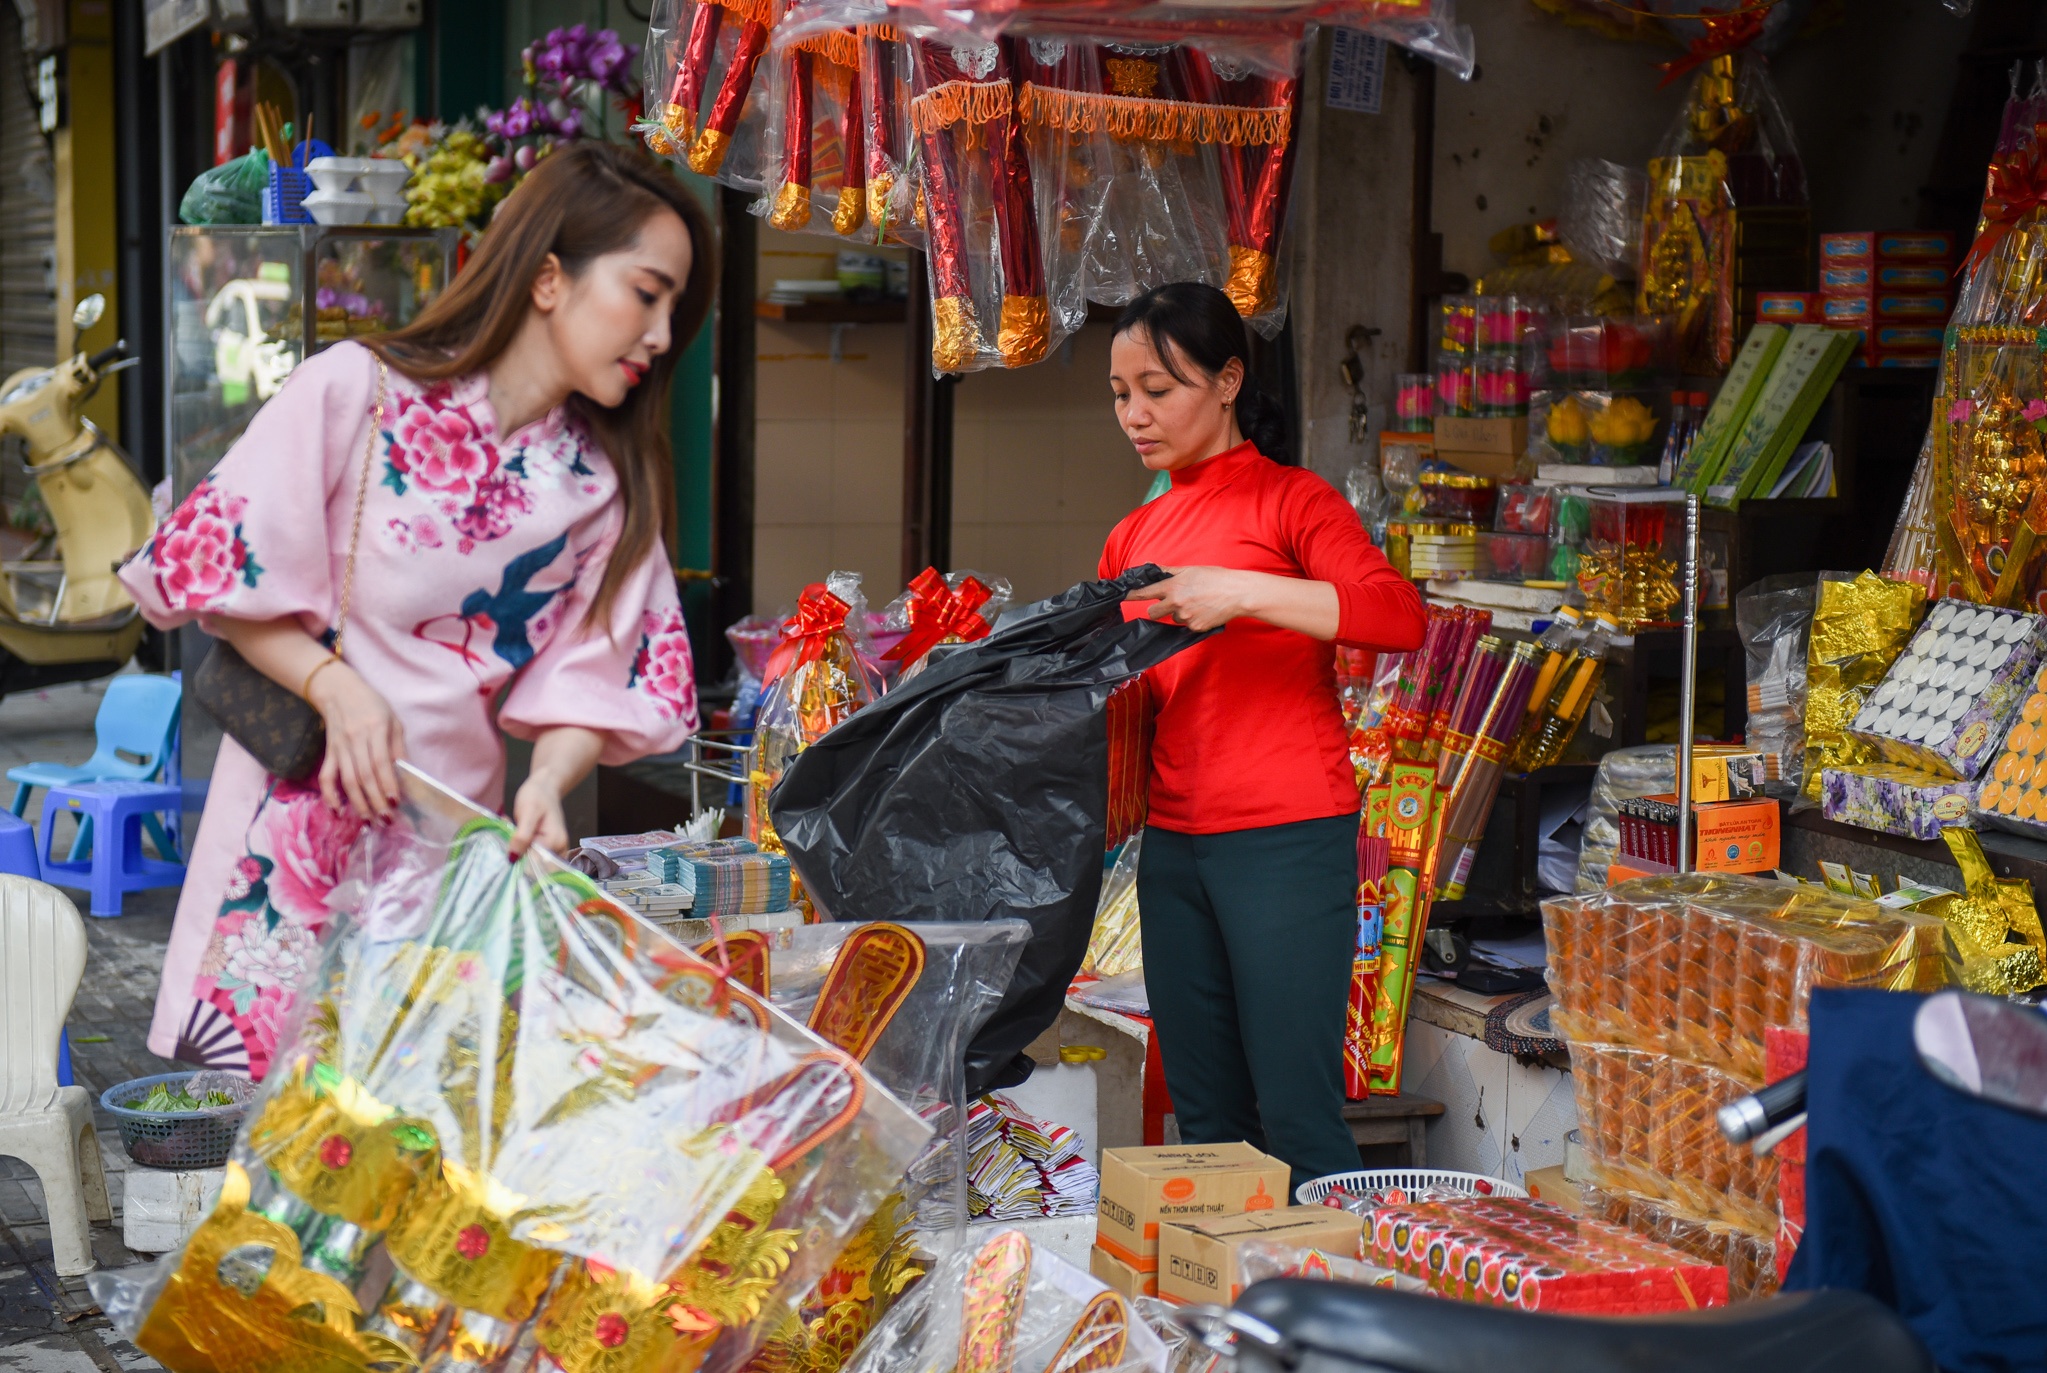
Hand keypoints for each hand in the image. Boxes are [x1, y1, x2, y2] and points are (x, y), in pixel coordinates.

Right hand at [308, 663, 405, 819]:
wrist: (338, 691)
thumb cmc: (372, 705)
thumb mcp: (393, 720)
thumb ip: (399, 747)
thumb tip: (407, 774)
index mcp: (375, 728)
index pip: (380, 762)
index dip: (387, 784)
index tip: (395, 803)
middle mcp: (355, 739)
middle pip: (364, 776)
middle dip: (375, 801)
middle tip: (386, 820)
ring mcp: (339, 748)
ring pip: (347, 780)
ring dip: (358, 804)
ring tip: (369, 822)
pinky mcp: (329, 753)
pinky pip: (326, 776)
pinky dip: (329, 795)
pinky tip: (338, 811)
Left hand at [509, 771, 569, 860]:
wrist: (545, 787)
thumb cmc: (538, 796)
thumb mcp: (528, 813)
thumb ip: (522, 836)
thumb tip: (513, 858)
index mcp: (555, 843)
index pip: (533, 862)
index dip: (516, 855)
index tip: (507, 839)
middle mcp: (558, 850)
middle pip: (532, 864)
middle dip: (516, 850)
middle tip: (509, 830)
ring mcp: (553, 850)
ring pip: (529, 860)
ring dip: (516, 848)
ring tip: (512, 828)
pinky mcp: (546, 848)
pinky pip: (530, 854)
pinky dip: (519, 846)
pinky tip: (515, 832)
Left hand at [1124, 566, 1261, 631]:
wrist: (1237, 593)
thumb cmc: (1216, 578)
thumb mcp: (1190, 569)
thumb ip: (1168, 571)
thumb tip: (1151, 567)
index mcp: (1173, 586)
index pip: (1146, 592)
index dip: (1132, 595)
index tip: (1122, 596)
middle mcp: (1176, 603)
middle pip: (1153, 613)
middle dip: (1157, 610)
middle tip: (1170, 603)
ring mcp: (1185, 617)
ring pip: (1174, 619)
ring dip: (1180, 613)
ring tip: (1198, 603)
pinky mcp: (1195, 628)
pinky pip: (1188, 626)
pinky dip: (1194, 620)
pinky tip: (1205, 611)